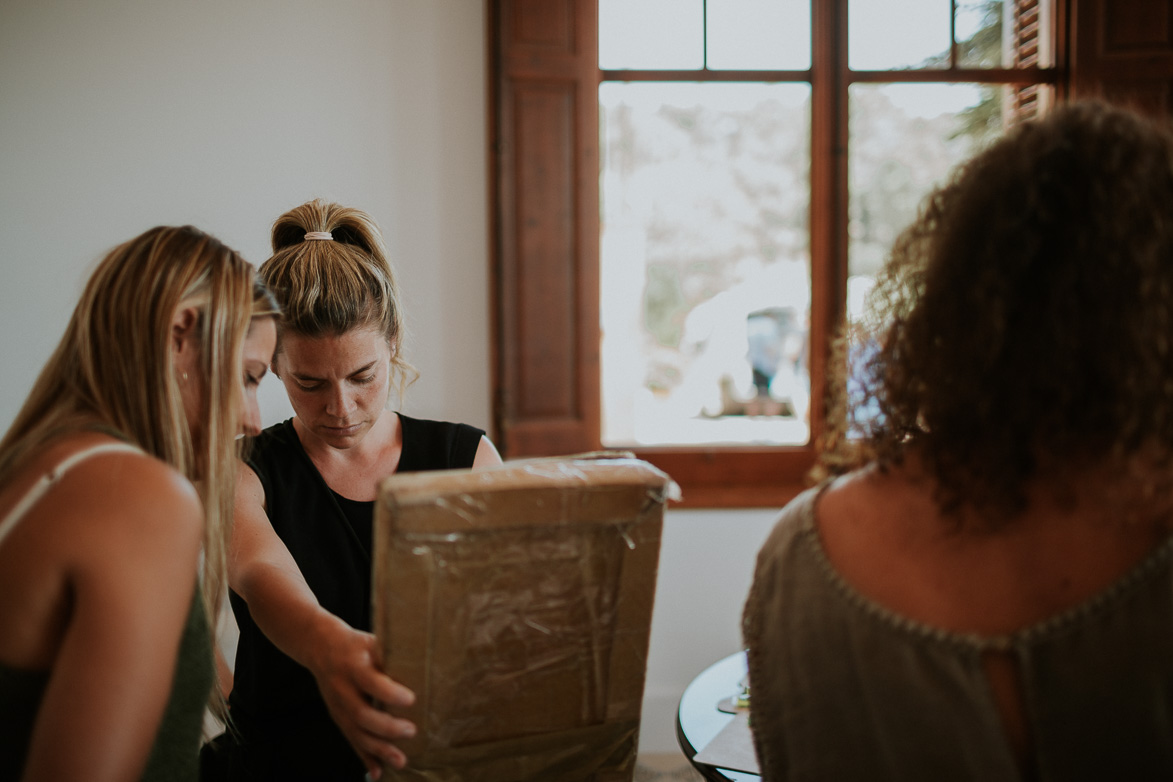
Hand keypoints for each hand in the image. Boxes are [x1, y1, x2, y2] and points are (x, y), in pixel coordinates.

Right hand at [306, 615, 415, 778]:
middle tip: (412, 730)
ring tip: (401, 761)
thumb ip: (391, 656)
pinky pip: (352, 741)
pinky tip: (378, 773)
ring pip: (356, 733)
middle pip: (362, 714)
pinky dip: (365, 758)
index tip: (411, 699)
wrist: (321, 647)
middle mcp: (342, 689)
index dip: (389, 692)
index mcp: (352, 665)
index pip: (370, 681)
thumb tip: (425, 663)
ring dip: (379, 750)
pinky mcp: (339, 719)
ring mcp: (338, 707)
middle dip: (387, 727)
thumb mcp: (371, 642)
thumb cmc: (357, 645)